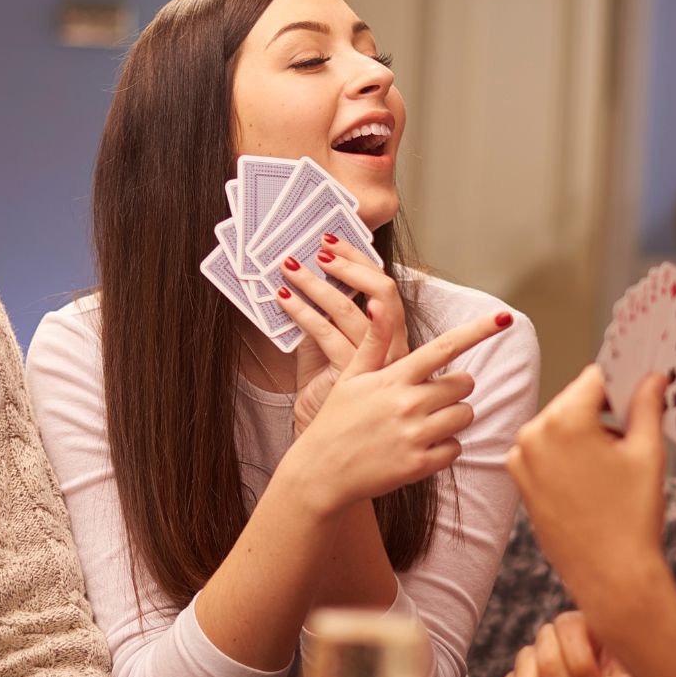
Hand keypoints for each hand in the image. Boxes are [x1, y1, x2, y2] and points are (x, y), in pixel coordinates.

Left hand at [274, 241, 410, 435]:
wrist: (326, 435)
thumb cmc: (329, 392)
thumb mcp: (331, 344)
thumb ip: (329, 315)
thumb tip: (307, 273)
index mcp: (392, 336)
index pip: (385, 286)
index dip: (361, 261)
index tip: (334, 241)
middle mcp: (392, 347)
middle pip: (381, 292)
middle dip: (349, 264)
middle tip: (318, 248)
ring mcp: (375, 361)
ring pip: (350, 310)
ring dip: (317, 283)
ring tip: (290, 269)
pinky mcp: (351, 374)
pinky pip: (325, 333)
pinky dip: (302, 311)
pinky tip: (282, 299)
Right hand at [281, 301, 510, 512]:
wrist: (321, 473)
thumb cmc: (336, 421)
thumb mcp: (351, 377)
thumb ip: (374, 341)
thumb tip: (378, 303)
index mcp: (394, 377)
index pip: (444, 347)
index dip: (478, 330)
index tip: (504, 317)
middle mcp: (408, 403)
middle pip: (463, 384)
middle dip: (453, 389)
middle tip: (428, 398)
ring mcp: (415, 435)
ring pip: (465, 415)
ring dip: (453, 417)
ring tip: (424, 423)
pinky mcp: (420, 465)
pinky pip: (456, 448)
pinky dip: (445, 448)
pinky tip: (421, 447)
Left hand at [506, 365, 671, 609]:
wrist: (611, 576)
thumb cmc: (632, 517)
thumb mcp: (648, 452)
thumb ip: (648, 405)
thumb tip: (652, 378)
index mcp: (564, 420)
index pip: (596, 378)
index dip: (622, 380)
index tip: (640, 382)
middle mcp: (534, 434)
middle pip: (576, 401)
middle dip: (606, 408)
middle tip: (638, 420)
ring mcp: (522, 460)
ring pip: (561, 426)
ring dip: (588, 432)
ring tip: (621, 458)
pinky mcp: (520, 481)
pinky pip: (547, 452)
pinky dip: (570, 454)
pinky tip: (598, 476)